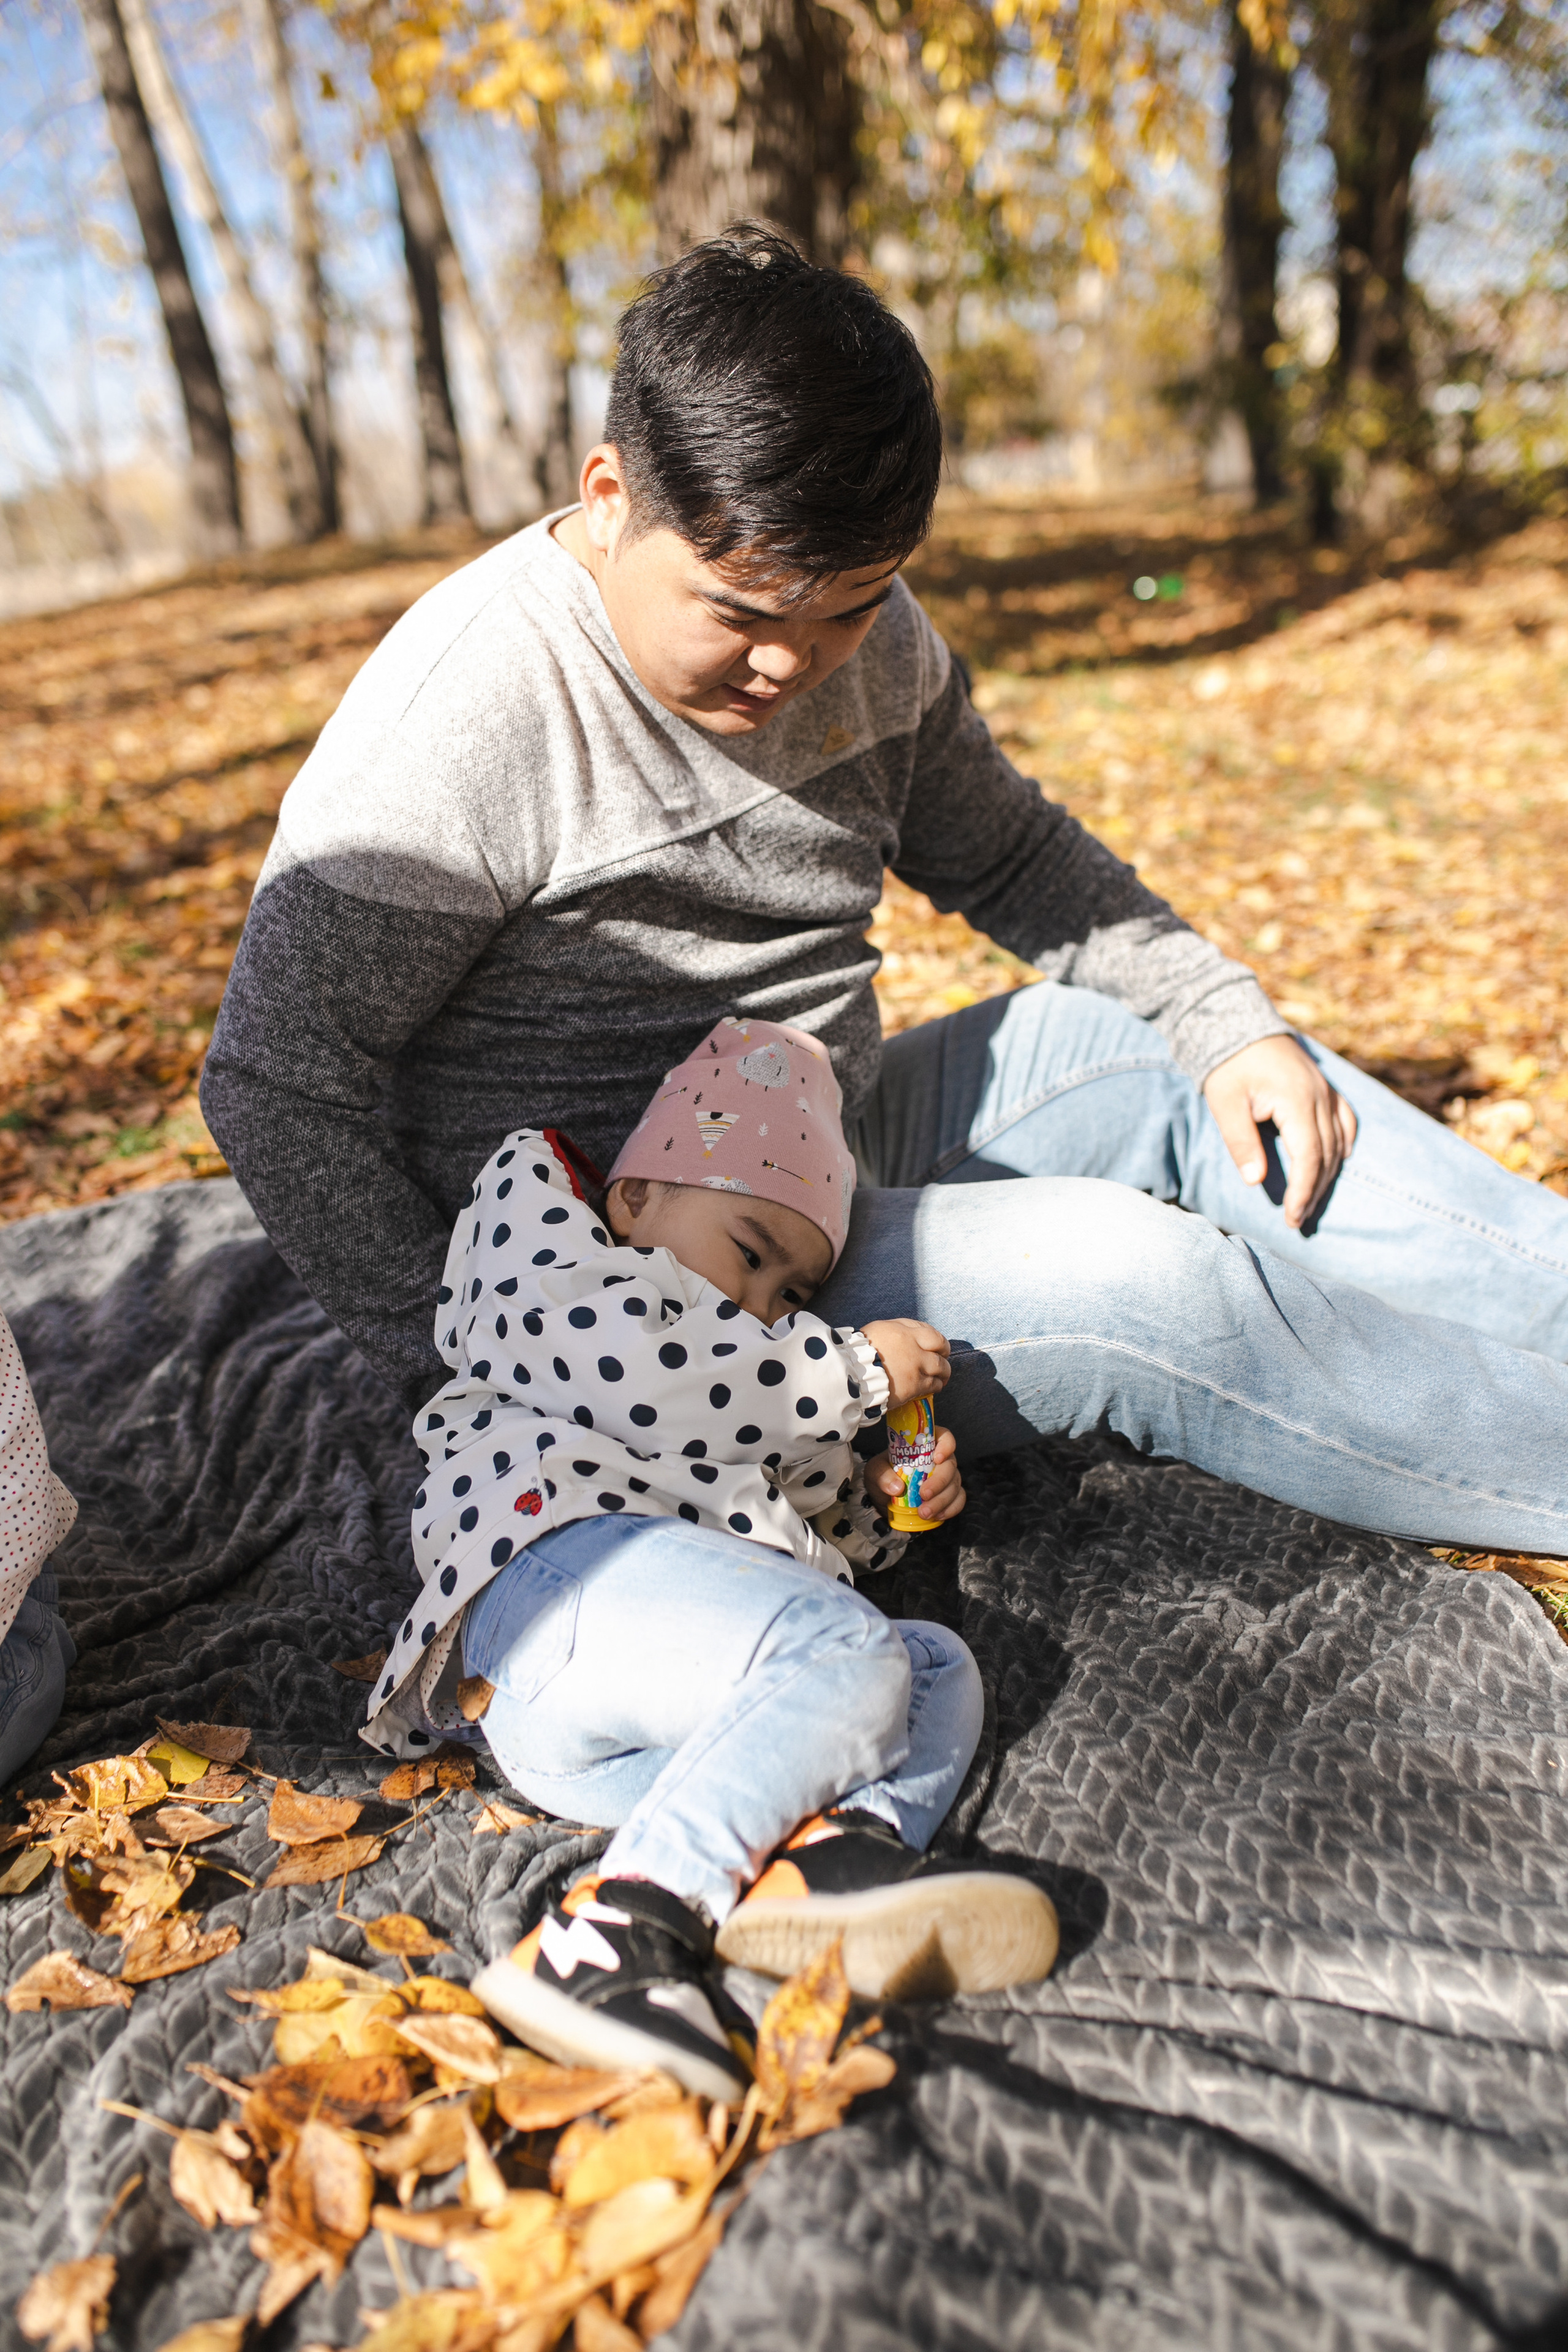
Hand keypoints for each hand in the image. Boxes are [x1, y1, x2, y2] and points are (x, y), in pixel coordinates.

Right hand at [860, 1317, 950, 1408]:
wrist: (851, 1375)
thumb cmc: (859, 1351)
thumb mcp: (879, 1330)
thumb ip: (900, 1330)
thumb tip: (913, 1334)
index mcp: (905, 1333)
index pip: (934, 1334)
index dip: (940, 1342)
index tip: (940, 1347)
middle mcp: (914, 1349)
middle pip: (941, 1351)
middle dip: (944, 1356)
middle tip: (943, 1360)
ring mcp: (916, 1369)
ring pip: (941, 1369)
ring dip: (943, 1373)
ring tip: (941, 1377)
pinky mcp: (914, 1387)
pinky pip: (932, 1386)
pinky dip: (935, 1385)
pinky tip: (932, 1387)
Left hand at [864, 1426, 965, 1524]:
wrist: (885, 1498)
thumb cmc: (883, 1475)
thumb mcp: (875, 1471)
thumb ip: (882, 1475)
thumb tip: (897, 1488)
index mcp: (925, 1445)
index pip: (943, 1436)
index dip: (945, 1445)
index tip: (937, 1458)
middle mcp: (940, 1459)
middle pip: (950, 1465)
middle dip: (939, 1481)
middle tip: (924, 1495)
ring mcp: (947, 1477)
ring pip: (955, 1485)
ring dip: (942, 1500)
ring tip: (924, 1512)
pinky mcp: (950, 1495)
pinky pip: (958, 1500)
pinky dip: (950, 1509)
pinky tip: (937, 1515)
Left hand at [1202, 1034, 1356, 1229]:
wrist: (1236, 1021)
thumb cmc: (1227, 1064)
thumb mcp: (1225, 1103)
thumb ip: (1241, 1141)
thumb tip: (1255, 1181)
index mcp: (1297, 1100)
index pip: (1310, 1157)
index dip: (1303, 1191)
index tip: (1292, 1219)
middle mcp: (1319, 1096)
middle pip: (1327, 1154)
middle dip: (1314, 1191)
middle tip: (1299, 1221)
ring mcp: (1326, 1089)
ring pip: (1338, 1141)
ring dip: (1327, 1174)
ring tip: (1311, 1202)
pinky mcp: (1323, 1086)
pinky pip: (1345, 1119)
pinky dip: (1344, 1143)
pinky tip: (1338, 1161)